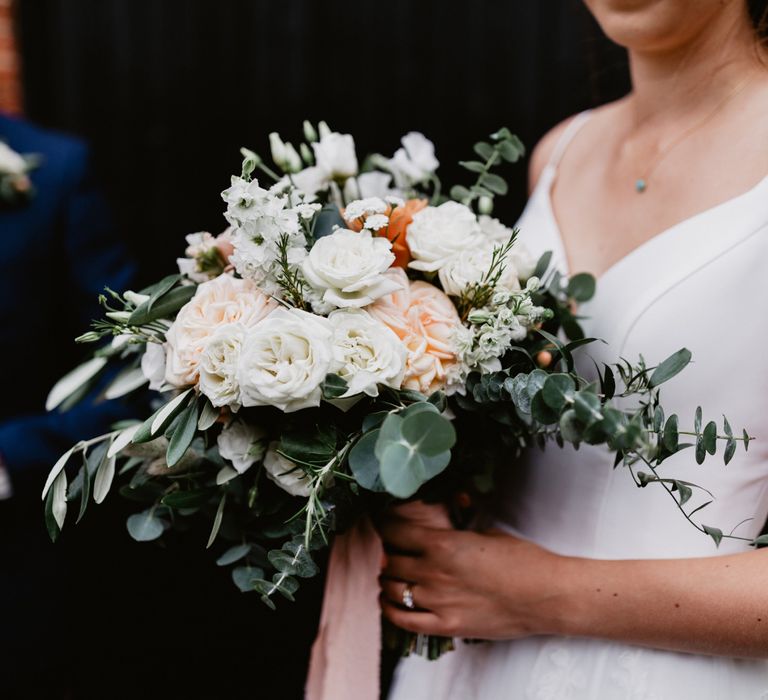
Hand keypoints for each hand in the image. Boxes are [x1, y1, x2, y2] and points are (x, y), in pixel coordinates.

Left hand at [377, 501, 569, 639]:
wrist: (546, 595)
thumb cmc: (522, 560)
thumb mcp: (483, 535)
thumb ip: (453, 536)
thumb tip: (437, 537)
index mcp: (442, 543)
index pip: (395, 532)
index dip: (386, 527)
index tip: (385, 525)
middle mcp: (433, 572)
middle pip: (390, 560)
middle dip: (387, 554)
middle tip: (392, 552)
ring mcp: (437, 601)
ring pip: (392, 589)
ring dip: (388, 580)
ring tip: (390, 576)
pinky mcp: (446, 626)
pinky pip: (403, 620)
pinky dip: (390, 610)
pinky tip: (389, 602)